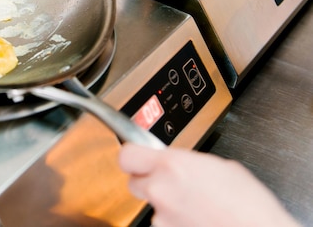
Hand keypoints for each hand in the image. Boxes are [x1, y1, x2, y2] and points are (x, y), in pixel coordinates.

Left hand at [118, 143, 300, 226]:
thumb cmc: (248, 205)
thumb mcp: (219, 166)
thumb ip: (187, 162)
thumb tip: (176, 164)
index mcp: (172, 166)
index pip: (127, 155)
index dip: (133, 156)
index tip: (139, 157)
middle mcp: (161, 190)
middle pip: (134, 182)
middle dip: (149, 181)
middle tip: (171, 182)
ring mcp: (161, 216)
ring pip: (152, 205)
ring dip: (167, 203)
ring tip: (196, 204)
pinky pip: (164, 222)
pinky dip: (176, 220)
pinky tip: (197, 217)